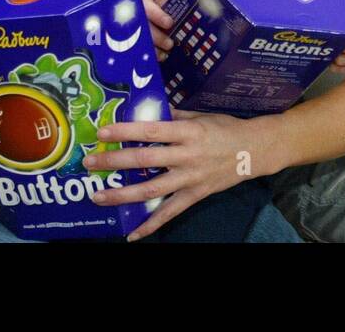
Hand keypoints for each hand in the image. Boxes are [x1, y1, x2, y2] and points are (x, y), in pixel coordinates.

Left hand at [87, 113, 263, 240]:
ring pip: (152, 190)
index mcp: (188, 132)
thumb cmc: (226, 128)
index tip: (102, 132)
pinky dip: (151, 225)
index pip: (151, 131)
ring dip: (123, 195)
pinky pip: (170, 212)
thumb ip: (174, 116)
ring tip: (98, 196)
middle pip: (145, 161)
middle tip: (90, 162)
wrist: (254, 150)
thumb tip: (148, 111)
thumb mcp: (200, 116)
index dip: (125, 132)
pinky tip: (132, 234)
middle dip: (114, 162)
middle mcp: (187, 156)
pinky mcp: (195, 195)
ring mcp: (190, 178)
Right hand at [134, 0, 184, 56]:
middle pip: (144, 6)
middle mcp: (135, 0)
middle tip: (169, 23)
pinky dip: (150, 51)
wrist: (115, 7)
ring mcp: (130, 17)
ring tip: (170, 44)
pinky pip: (138, 43)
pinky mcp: (129, 34)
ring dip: (155, 37)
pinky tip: (161, 56)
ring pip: (141, 27)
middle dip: (156, 14)